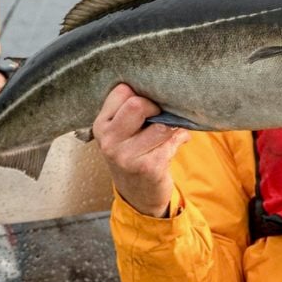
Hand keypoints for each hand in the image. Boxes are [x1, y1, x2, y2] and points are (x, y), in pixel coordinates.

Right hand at [92, 83, 189, 216]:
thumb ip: (132, 109)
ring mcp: (126, 156)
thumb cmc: (133, 152)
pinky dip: (180, 139)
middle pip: (138, 105)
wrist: (137, 193)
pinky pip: (173, 141)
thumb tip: (165, 88)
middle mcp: (109, 141)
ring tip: (171, 129)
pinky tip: (176, 143)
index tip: (148, 101)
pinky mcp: (147, 168)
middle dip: (156, 106)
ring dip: (172, 125)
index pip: (123, 91)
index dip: (141, 92)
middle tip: (160, 114)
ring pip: (160, 124)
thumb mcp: (122, 131)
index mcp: (101, 125)